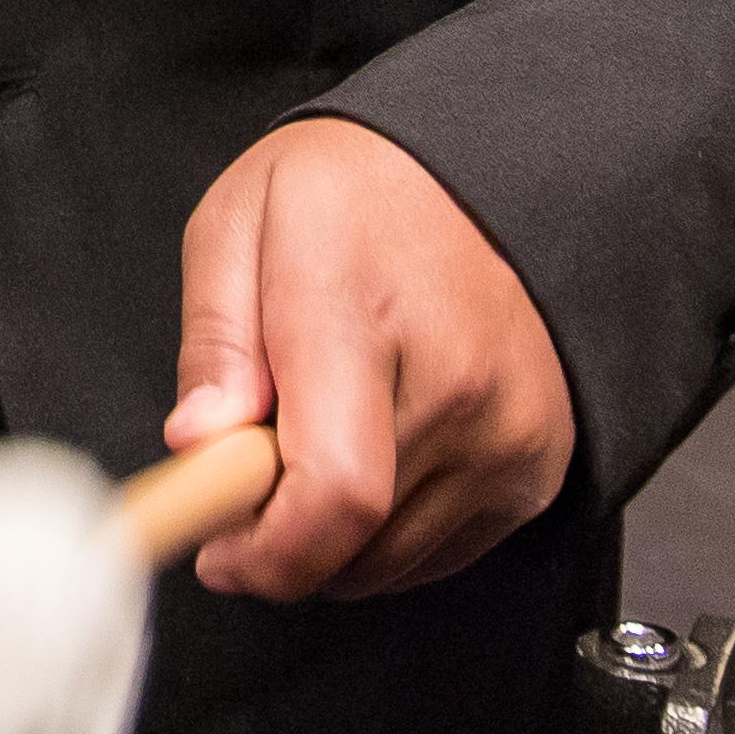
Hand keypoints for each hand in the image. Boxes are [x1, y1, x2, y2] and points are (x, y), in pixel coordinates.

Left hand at [164, 119, 575, 602]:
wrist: (476, 171)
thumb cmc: (347, 195)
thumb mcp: (236, 226)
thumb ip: (213, 344)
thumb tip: (198, 445)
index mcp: (361, 317)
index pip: (333, 489)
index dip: (266, 554)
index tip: (217, 552)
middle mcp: (456, 384)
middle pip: (354, 541)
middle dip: (277, 543)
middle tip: (247, 484)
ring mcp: (507, 432)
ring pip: (392, 561)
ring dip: (332, 545)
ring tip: (310, 452)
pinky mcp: (536, 463)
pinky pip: (443, 552)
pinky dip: (386, 538)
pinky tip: (368, 462)